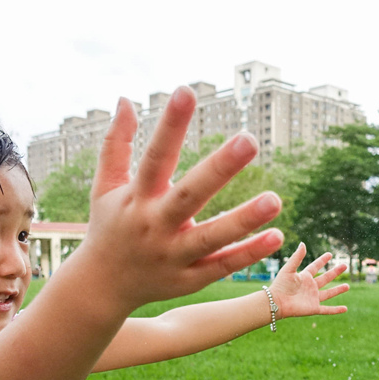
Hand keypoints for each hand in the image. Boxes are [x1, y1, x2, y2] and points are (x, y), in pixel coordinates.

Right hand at [82, 87, 283, 309]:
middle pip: (189, 195)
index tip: (186, 91)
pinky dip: (249, 253)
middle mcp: (156, 226)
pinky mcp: (190, 279)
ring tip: (276, 199)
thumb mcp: (105, 187)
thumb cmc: (110, 227)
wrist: (101, 288)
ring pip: (212, 237)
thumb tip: (126, 99)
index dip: (170, 125)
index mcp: (137, 198)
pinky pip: (223, 265)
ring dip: (244, 219)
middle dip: (219, 169)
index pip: (155, 157)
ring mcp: (174, 255)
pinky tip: (277, 236)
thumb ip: (116, 144)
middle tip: (249, 138)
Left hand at [268, 243, 348, 317]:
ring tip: (347, 286)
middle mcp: (310, 287)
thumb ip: (297, 257)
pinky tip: (345, 309)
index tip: (329, 254)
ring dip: (338, 290)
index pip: (315, 267)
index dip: (322, 261)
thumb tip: (303, 243)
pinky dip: (336, 310)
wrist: (276, 302)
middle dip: (335, 272)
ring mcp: (313, 298)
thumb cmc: (280, 285)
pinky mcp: (314, 308)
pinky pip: (327, 309)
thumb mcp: (289, 269)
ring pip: (328, 293)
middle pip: (325, 278)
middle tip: (344, 266)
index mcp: (304, 277)